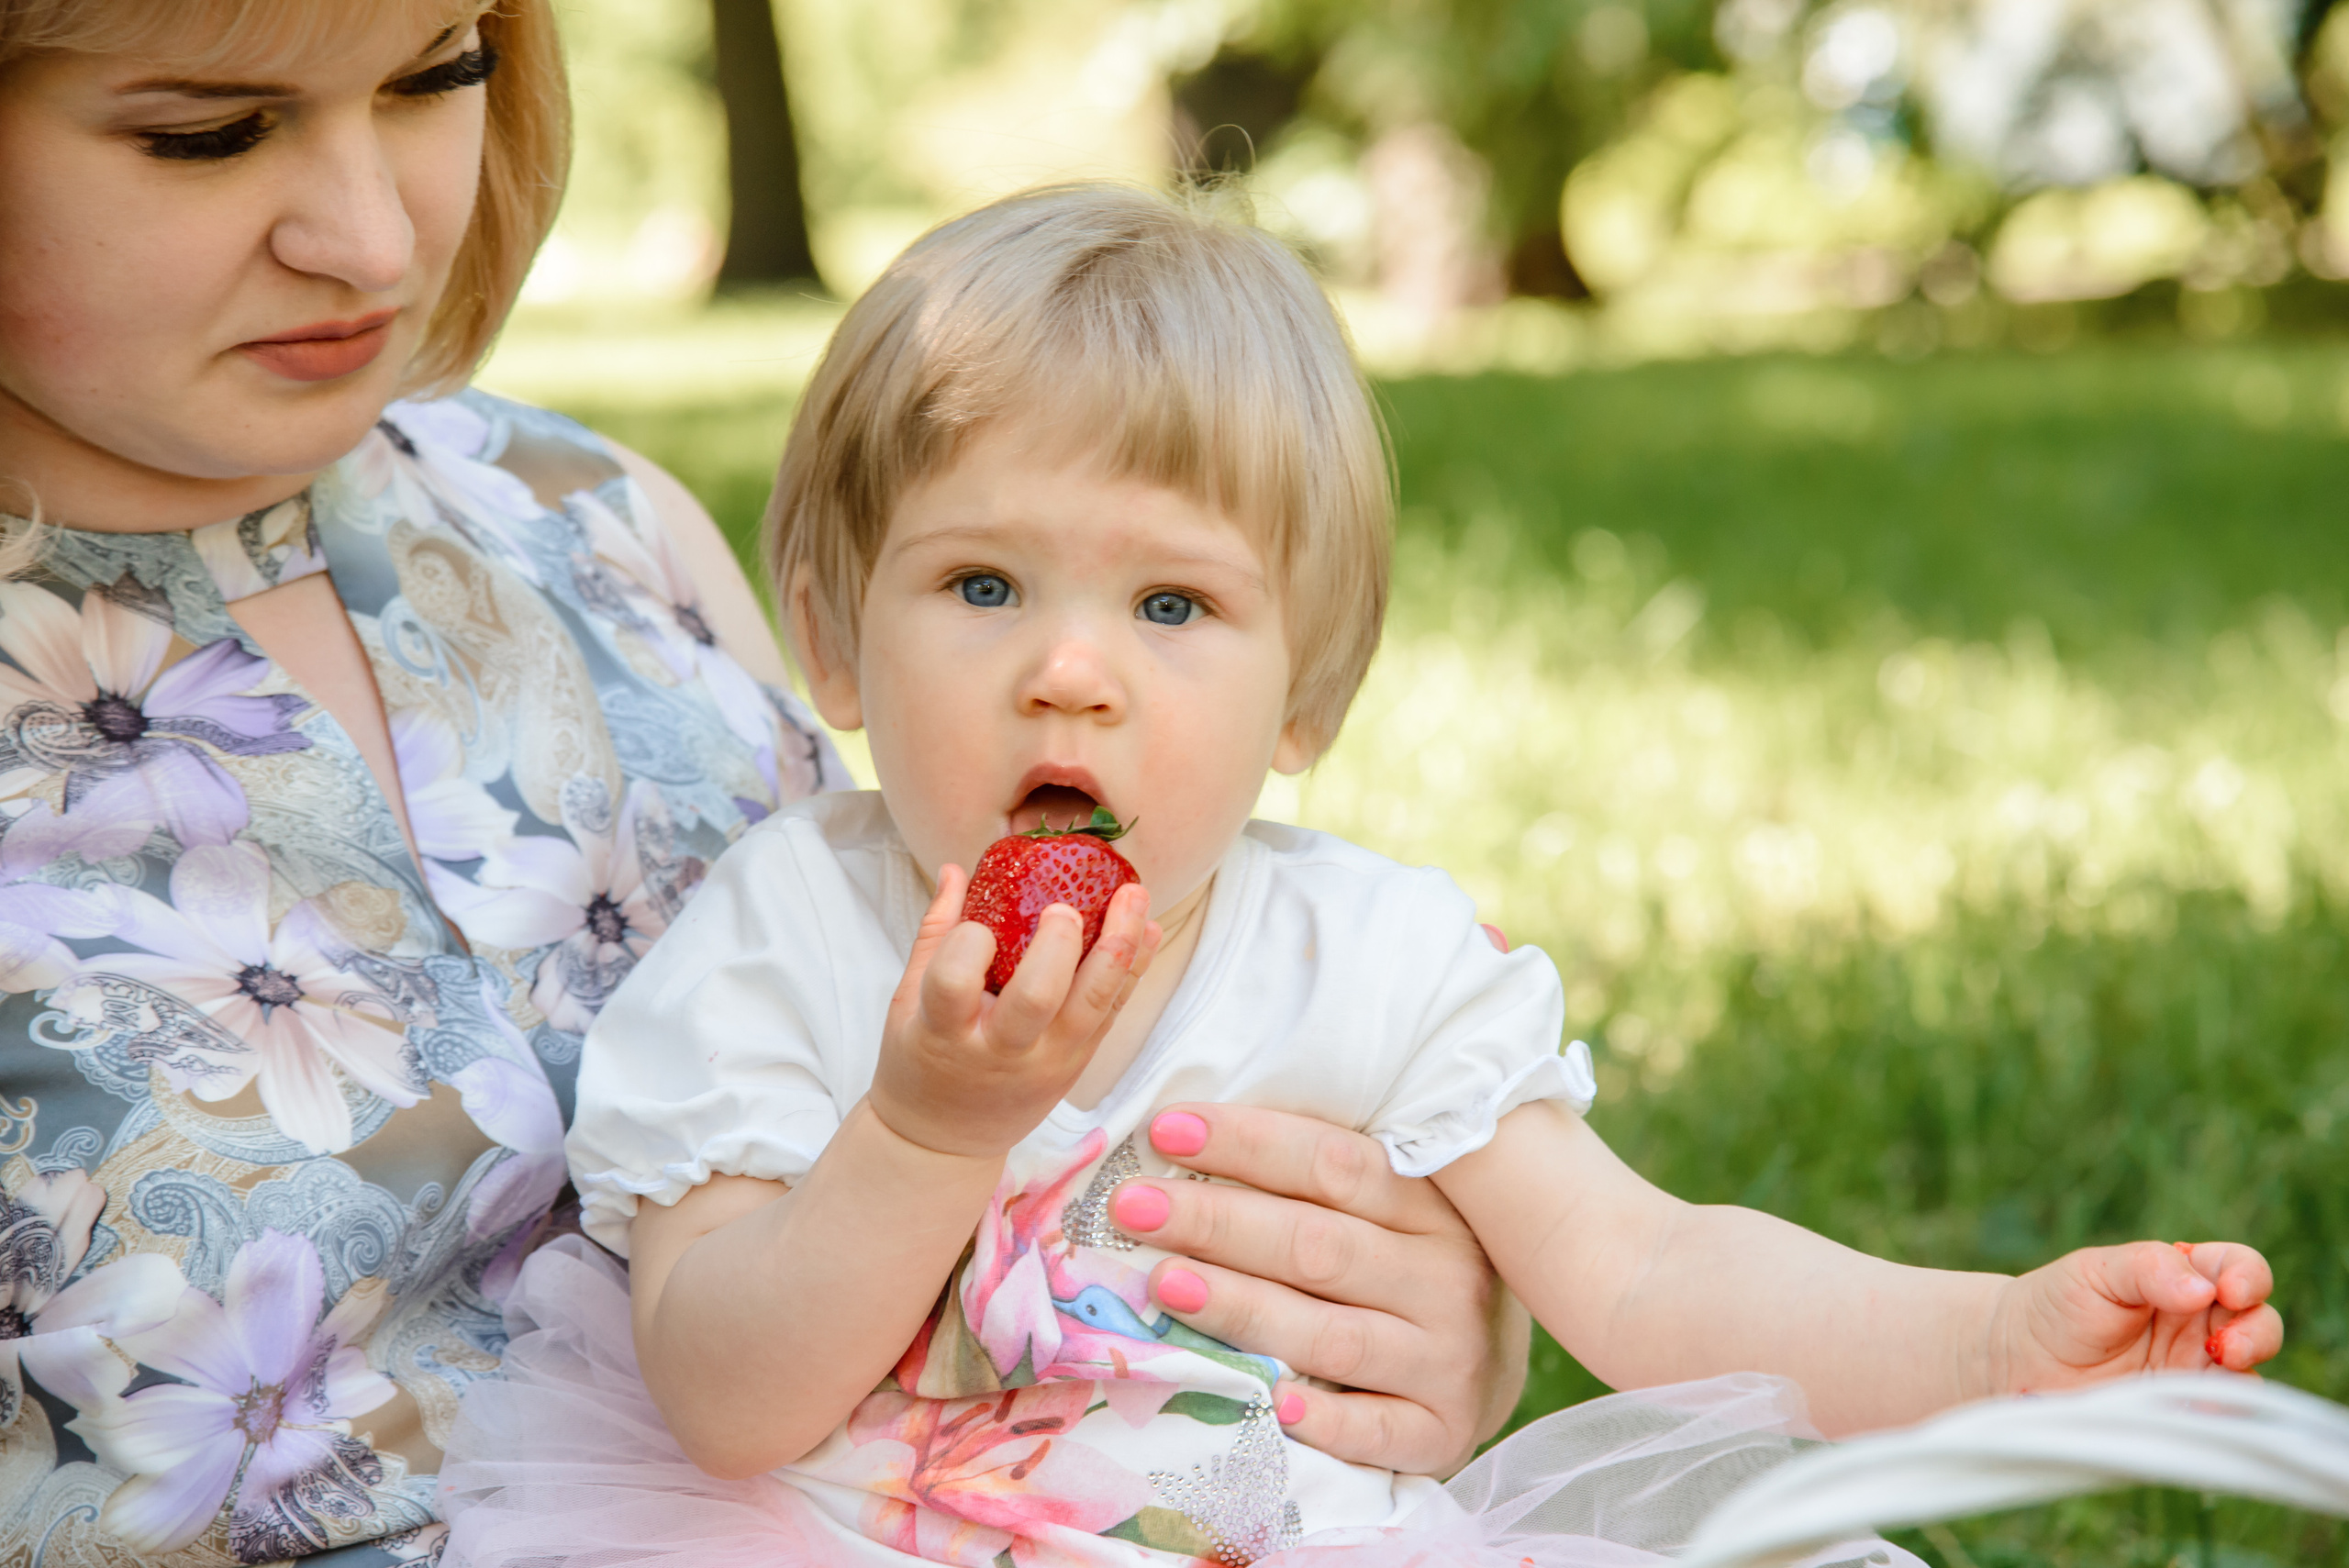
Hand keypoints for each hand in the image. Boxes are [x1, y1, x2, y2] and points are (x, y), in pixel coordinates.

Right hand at [868, 869, 1156, 1158]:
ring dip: (1120, 946)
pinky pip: (1113, 1012)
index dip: (968, 946)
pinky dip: (1133, 969)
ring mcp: (1048, 1061)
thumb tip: (956, 869)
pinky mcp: (1079, 1063)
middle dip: (1058, 947)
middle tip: (1064, 908)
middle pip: (1037, 998)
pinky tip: (1149, 931)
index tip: (977, 926)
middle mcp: (1001, 1052)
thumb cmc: (922, 1060)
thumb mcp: (907, 1003)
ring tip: (1134, 895)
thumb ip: (935, 934)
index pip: (954, 985)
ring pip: (1093, 1004)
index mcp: (944, 1034)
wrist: (945, 1140)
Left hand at [1105, 1103, 1525, 1475]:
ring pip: (1334, 1335)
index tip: (1164, 1130)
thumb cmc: (1408, 1269)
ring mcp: (1449, 1359)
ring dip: (1244, 1308)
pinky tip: (1270, 1404)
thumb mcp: (1388, 1211)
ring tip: (1165, 1284)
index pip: (1332, 1162)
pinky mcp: (1442, 1433)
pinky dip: (1326, 1423)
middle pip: (1318, 1244)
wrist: (1492, 1368)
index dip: (1247, 1144)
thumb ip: (1311, 1181)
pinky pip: (1378, 1431)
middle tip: (1133, 1208)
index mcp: (1432, 1204)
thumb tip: (1185, 1140)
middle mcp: (1448, 1277)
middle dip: (1217, 1222)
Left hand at [1988, 1239, 2282, 1392]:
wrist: (2016, 1358)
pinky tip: (2201, 1408)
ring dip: (2245, 1373)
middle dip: (2257, 1332)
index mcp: (2184, 1278)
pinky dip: (2222, 1413)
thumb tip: (2204, 1288)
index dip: (2247, 1276)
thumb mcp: (2097, 1271)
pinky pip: (2220, 1415)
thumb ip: (2149, 1269)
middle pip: (2259, 1323)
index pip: (2238, 1269)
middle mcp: (2199, 1324)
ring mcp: (2193, 1369)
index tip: (2230, 1291)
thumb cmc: (2057, 1304)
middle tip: (2226, 1345)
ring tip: (2216, 1371)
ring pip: (2250, 1372)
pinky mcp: (2179, 1409)